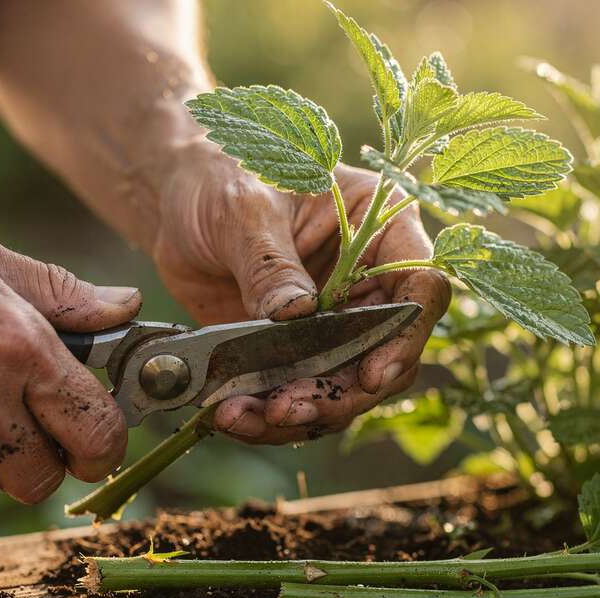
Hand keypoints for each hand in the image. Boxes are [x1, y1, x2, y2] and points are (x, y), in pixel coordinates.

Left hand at [151, 139, 449, 443]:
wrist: (177, 205)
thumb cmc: (222, 179)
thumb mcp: (245, 211)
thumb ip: (271, 265)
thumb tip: (296, 317)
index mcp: (381, 227)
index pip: (422, 285)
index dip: (406, 336)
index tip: (372, 374)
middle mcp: (371, 281)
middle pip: (387, 353)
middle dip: (343, 391)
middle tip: (288, 409)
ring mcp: (338, 322)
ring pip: (346, 386)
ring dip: (304, 412)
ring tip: (246, 417)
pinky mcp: (300, 352)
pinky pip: (301, 394)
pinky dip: (270, 415)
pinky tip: (234, 416)